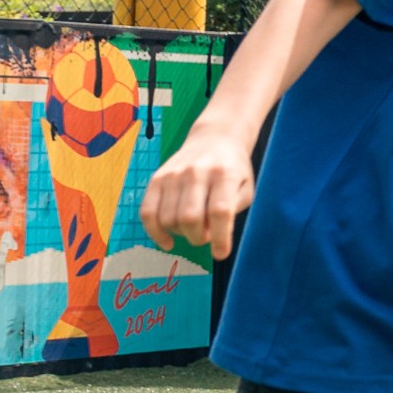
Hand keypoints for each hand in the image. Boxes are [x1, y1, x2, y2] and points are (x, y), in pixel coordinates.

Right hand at [140, 124, 257, 256]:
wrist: (214, 139)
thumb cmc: (233, 171)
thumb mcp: (245, 188)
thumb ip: (232, 212)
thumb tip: (210, 237)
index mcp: (224, 174)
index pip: (220, 211)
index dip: (220, 238)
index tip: (221, 254)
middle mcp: (196, 172)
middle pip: (190, 218)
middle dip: (198, 238)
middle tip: (207, 237)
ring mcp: (173, 174)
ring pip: (168, 219)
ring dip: (181, 234)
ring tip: (193, 229)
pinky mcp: (156, 178)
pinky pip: (147, 212)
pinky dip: (155, 233)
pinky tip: (168, 242)